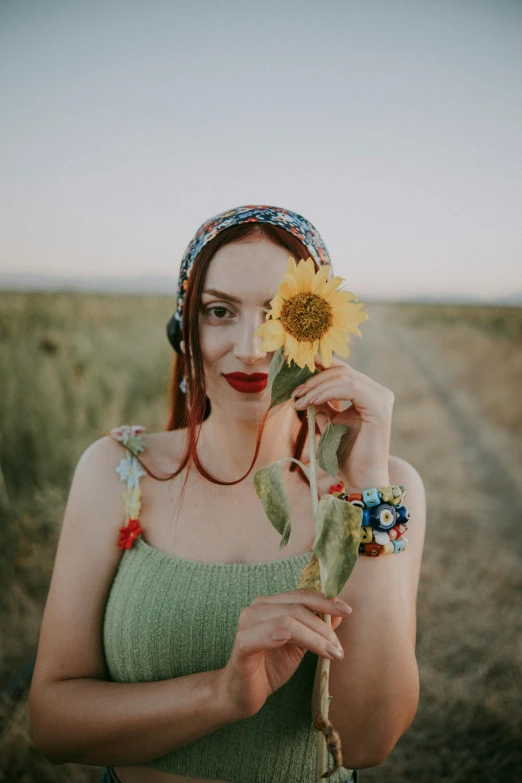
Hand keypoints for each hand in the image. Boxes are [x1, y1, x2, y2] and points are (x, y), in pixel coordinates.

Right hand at [220, 588, 351, 718]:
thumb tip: (340, 615)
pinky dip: (280, 635)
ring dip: (314, 637)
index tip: (346, 610)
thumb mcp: (298, 646)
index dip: (324, 601)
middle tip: (339, 647)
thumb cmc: (269, 667)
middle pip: (297, 607)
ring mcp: (247, 625)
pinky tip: (293, 642)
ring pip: (286, 620)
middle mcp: (256, 609)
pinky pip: (262, 635)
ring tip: (331, 653)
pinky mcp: (241, 644)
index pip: (300, 595)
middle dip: (323, 626)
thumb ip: (315, 628)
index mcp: (269, 604)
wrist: (241, 694)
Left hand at [290, 355, 393, 489]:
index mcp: (370, 394)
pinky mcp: (379, 408)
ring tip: (299, 400)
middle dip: (314, 379)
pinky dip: (328, 392)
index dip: (320, 367)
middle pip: (342, 371)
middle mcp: (379, 393)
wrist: (361, 480)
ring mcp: (381, 399)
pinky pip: (350, 389)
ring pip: (344, 378)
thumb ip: (323, 405)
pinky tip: (312, 402)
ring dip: (317, 387)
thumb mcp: (330, 424)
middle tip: (295, 392)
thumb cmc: (347, 455)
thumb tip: (304, 389)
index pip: (343, 371)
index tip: (296, 372)